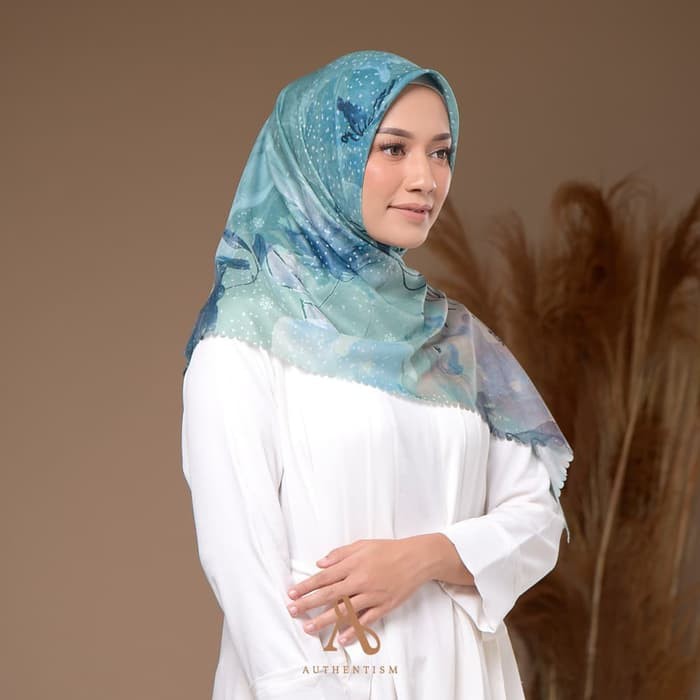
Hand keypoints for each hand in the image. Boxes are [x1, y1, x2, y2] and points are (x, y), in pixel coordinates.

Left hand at [285, 537, 429, 645]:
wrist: (417, 558)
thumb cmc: (388, 549)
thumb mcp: (362, 544)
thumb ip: (340, 554)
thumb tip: (320, 563)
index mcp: (353, 564)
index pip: (324, 577)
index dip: (306, 586)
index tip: (292, 593)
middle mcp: (360, 580)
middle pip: (330, 595)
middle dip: (309, 604)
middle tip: (292, 611)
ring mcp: (372, 595)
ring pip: (345, 610)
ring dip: (325, 620)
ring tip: (308, 628)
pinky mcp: (385, 605)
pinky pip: (367, 620)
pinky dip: (354, 630)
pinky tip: (342, 639)